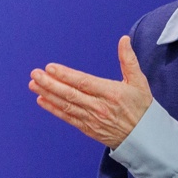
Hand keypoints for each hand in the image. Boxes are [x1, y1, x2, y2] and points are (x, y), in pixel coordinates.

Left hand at [29, 36, 152, 148]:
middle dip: (50, 84)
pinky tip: (42, 100)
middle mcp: (99, 107)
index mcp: (111, 93)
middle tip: (35, 74)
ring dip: (48, 94)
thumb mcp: (139, 82)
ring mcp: (92, 119)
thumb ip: (128, 60)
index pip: (84, 82)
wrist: (144, 138)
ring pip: (66, 105)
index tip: (50, 68)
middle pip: (70, 94)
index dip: (66, 75)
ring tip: (33, 85)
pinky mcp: (88, 129)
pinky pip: (68, 118)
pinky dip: (53, 109)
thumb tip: (124, 40)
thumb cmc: (142, 107)